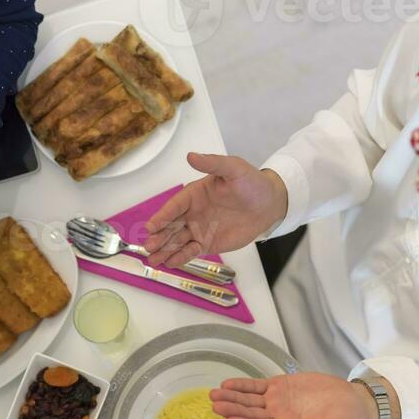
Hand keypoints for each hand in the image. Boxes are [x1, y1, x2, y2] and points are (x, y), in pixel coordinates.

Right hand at [143, 153, 286, 267]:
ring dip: (165, 250)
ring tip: (154, 260)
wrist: (269, 203)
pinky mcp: (208, 244)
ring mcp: (198, 229)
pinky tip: (171, 263)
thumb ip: (212, 163)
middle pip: (171, 226)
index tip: (152, 226)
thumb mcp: (233, 168)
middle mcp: (192, 213)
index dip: (163, 216)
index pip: (174, 206)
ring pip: (177, 241)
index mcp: (194, 194)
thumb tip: (191, 156)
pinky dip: (181, 257)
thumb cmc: (251, 182)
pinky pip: (191, 251)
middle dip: (159, 237)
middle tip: (149, 247)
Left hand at [211, 373, 378, 418]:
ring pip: (249, 401)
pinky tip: (227, 385)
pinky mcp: (279, 387)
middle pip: (250, 415)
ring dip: (232, 398)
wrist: (351, 401)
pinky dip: (242, 385)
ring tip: (214, 394)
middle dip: (233, 410)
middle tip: (215, 406)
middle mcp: (278, 418)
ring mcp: (277, 403)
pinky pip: (256, 386)